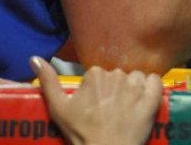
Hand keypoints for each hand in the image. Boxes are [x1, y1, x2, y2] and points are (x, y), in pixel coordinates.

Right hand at [32, 57, 162, 144]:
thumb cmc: (80, 133)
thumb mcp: (58, 107)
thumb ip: (48, 81)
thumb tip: (34, 58)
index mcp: (95, 74)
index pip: (102, 74)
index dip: (100, 90)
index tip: (97, 105)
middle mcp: (116, 75)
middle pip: (120, 74)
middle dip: (117, 89)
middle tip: (111, 110)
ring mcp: (135, 86)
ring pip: (137, 77)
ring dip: (134, 89)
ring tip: (127, 109)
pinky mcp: (151, 98)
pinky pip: (156, 81)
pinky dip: (152, 88)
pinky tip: (145, 101)